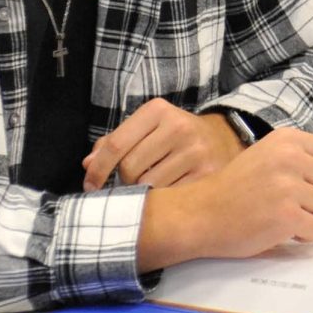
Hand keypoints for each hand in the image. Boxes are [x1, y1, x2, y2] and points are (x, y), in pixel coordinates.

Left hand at [84, 99, 246, 189]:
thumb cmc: (175, 136)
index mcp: (158, 110)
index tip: (90, 186)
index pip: (115, 145)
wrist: (224, 139)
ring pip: (148, 185)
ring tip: (151, 188)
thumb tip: (88, 164)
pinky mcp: (207, 174)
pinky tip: (166, 196)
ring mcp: (195, 151)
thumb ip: (116, 142)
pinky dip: (161, 201)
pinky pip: (169, 197)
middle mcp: (178, 127)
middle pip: (130, 168)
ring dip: (142, 193)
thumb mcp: (147, 128)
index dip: (97, 169)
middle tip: (131, 184)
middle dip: (123, 181)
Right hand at [136, 128, 312, 267]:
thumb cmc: (237, 188)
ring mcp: (288, 187)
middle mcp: (290, 158)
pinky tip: (283, 230)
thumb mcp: (272, 159)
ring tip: (287, 216)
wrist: (200, 213)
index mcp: (289, 140)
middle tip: (296, 206)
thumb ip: (312, 159)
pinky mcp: (285, 216)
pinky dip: (305, 236)